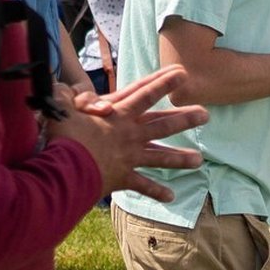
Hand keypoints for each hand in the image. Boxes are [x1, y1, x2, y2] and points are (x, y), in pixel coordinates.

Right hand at [58, 64, 207, 201]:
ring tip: (199, 160)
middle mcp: (130, 134)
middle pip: (163, 124)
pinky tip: (172, 196)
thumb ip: (67, 96)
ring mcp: (129, 157)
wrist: (65, 171)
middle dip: (185, 118)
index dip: (164, 82)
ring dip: (180, 158)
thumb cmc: (65, 137)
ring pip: (160, 156)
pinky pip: (143, 185)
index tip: (182, 73)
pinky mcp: (122, 177)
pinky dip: (156, 191)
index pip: (145, 93)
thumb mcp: (63, 108)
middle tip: (206, 115)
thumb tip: (63, 88)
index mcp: (118, 114)